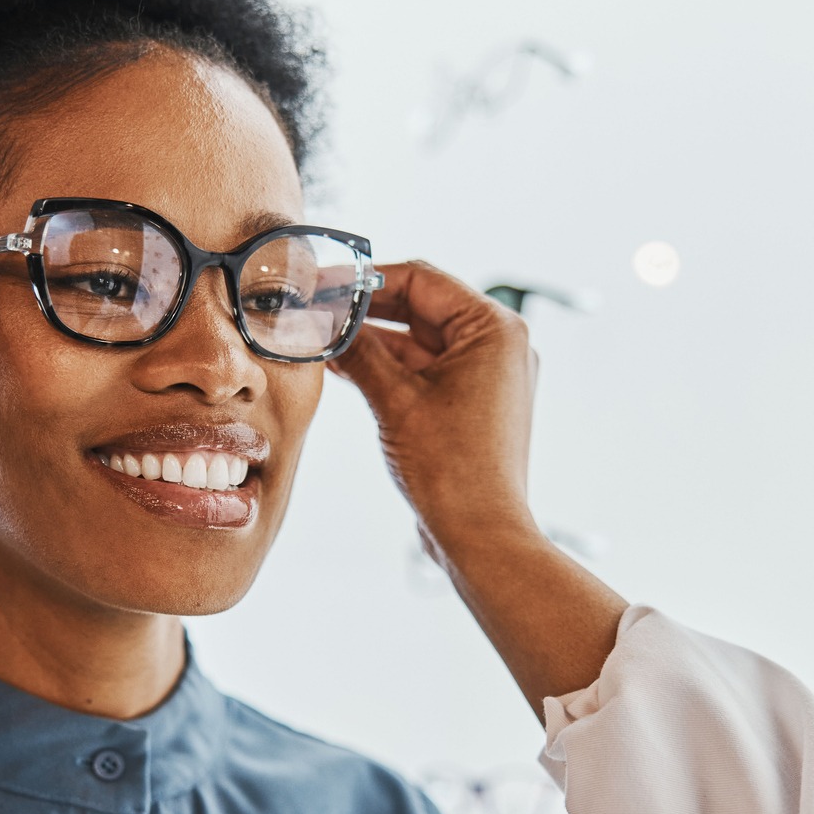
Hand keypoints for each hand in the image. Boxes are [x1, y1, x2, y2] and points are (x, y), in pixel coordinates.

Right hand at [335, 261, 626, 716]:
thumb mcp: (395, 399)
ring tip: (320, 340)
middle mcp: (498, 346)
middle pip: (419, 307)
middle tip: (315, 311)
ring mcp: (487, 376)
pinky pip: (424, 371)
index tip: (323, 283)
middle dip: (365, 311)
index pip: (420, 279)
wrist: (480, 535)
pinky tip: (345, 368)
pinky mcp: (472, 404)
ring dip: (372, 341)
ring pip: (418, 341)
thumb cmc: (453, 470)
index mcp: (493, 329)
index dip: (365, 279)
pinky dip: (388, 368)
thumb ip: (359, 351)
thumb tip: (326, 320)